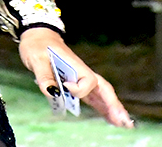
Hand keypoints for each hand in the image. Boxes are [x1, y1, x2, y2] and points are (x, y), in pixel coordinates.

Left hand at [18, 27, 133, 128]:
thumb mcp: (36, 58)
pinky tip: (109, 118)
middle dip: (114, 104)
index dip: (79, 89)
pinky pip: (92, 97)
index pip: (87, 80)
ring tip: (124, 124)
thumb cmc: (37, 45)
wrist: (37, 36)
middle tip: (124, 121)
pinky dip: (102, 107)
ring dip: (112, 108)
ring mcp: (80, 78)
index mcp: (74, 65)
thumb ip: (45, 76)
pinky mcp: (76, 83)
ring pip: (101, 94)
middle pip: (103, 88)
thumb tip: (54, 93)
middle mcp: (81, 72)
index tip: (65, 87)